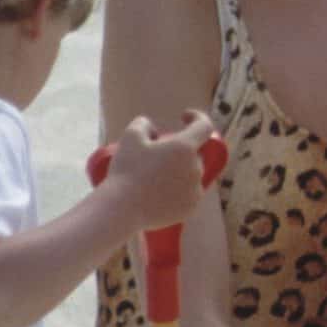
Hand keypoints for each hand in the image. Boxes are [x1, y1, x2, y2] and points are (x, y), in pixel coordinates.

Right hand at [103, 111, 219, 230]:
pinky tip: (161, 192)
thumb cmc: (125, 171)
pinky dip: (178, 190)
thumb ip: (143, 124)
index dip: (197, 117)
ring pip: (191, 174)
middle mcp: (196, 169)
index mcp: (185, 148)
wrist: (122, 210)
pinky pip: (188, 194)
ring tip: (154, 176)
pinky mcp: (191, 208)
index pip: (204, 126)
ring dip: (179, 170)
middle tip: (156, 155)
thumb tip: (153, 129)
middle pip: (194, 153)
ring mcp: (196, 191)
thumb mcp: (130, 138)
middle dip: (180, 150)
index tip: (184, 117)